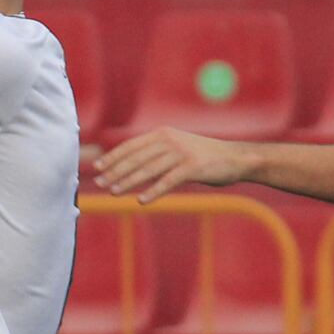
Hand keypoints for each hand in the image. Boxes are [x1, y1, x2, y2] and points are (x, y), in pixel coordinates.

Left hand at [93, 128, 251, 203]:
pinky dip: (154, 191)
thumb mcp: (177, 148)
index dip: (113, 157)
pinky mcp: (193, 167)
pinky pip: (169, 181)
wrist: (236, 158)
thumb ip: (156, 152)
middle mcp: (170, 140)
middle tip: (100, 183)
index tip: (97, 167)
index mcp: (163, 133)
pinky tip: (141, 200)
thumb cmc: (203, 156)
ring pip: (149, 169)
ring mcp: (182, 153)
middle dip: (116, 171)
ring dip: (129, 182)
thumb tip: (130, 165)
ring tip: (114, 192)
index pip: (131, 146)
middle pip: (136, 158)